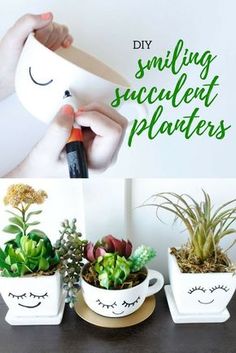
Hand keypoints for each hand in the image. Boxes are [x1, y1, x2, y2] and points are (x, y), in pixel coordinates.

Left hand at [0, 12, 72, 99]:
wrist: (7, 79)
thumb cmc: (6, 60)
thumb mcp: (14, 36)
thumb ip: (28, 22)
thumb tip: (49, 16)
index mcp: (30, 27)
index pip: (49, 23)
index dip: (46, 33)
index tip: (38, 41)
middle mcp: (39, 35)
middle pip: (57, 30)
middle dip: (51, 39)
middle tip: (40, 48)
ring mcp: (46, 46)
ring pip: (62, 37)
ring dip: (58, 44)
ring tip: (47, 52)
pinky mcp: (51, 58)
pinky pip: (65, 46)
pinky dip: (68, 44)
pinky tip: (64, 48)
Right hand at [6, 104, 126, 176]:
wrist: (42, 171)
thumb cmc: (45, 168)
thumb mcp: (45, 151)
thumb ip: (58, 131)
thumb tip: (70, 110)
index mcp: (98, 161)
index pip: (113, 132)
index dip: (95, 118)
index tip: (75, 119)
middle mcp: (107, 154)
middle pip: (119, 123)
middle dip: (97, 112)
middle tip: (76, 116)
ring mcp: (106, 146)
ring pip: (115, 119)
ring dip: (94, 111)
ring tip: (75, 120)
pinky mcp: (102, 139)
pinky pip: (106, 119)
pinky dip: (91, 113)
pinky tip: (77, 123)